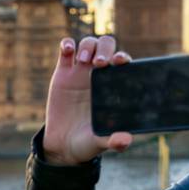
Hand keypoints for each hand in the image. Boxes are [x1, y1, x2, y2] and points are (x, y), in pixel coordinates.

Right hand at [42, 35, 133, 164]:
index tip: (120, 61)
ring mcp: (80, 72)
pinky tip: (68, 48)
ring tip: (83, 59)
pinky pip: (65, 51)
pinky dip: (67, 44)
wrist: (63, 145)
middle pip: (106, 47)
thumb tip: (126, 140)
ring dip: (88, 46)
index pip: (122, 63)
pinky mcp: (63, 73)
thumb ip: (113, 141)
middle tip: (99, 63)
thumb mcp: (100, 142)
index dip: (122, 57)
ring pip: (88, 44)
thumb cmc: (88, 141)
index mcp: (112, 86)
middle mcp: (98, 75)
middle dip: (105, 49)